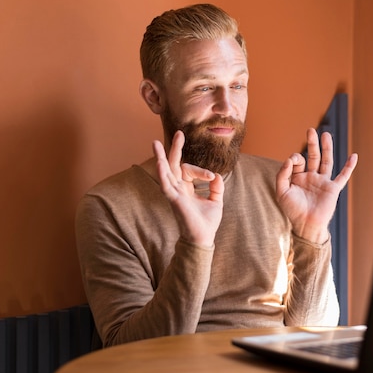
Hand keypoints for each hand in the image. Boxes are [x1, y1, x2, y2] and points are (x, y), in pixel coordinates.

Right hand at [153, 131, 223, 246]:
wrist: (202, 239)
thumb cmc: (206, 222)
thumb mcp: (216, 201)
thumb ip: (216, 187)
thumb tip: (217, 174)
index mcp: (186, 188)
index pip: (190, 170)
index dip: (202, 171)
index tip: (212, 177)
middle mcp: (178, 189)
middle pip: (173, 165)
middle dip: (175, 149)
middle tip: (179, 133)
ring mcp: (174, 193)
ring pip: (166, 172)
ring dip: (161, 157)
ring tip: (155, 143)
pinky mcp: (174, 200)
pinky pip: (166, 185)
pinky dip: (162, 173)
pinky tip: (159, 162)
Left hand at [276, 128, 357, 243]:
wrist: (306, 225)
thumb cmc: (293, 210)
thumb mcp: (281, 191)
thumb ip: (283, 174)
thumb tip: (290, 158)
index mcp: (298, 178)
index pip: (297, 161)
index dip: (294, 158)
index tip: (292, 162)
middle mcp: (311, 178)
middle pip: (313, 156)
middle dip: (312, 143)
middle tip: (310, 130)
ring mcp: (323, 182)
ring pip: (326, 161)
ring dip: (326, 148)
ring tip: (326, 134)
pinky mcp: (333, 188)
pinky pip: (343, 176)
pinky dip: (349, 166)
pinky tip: (354, 156)